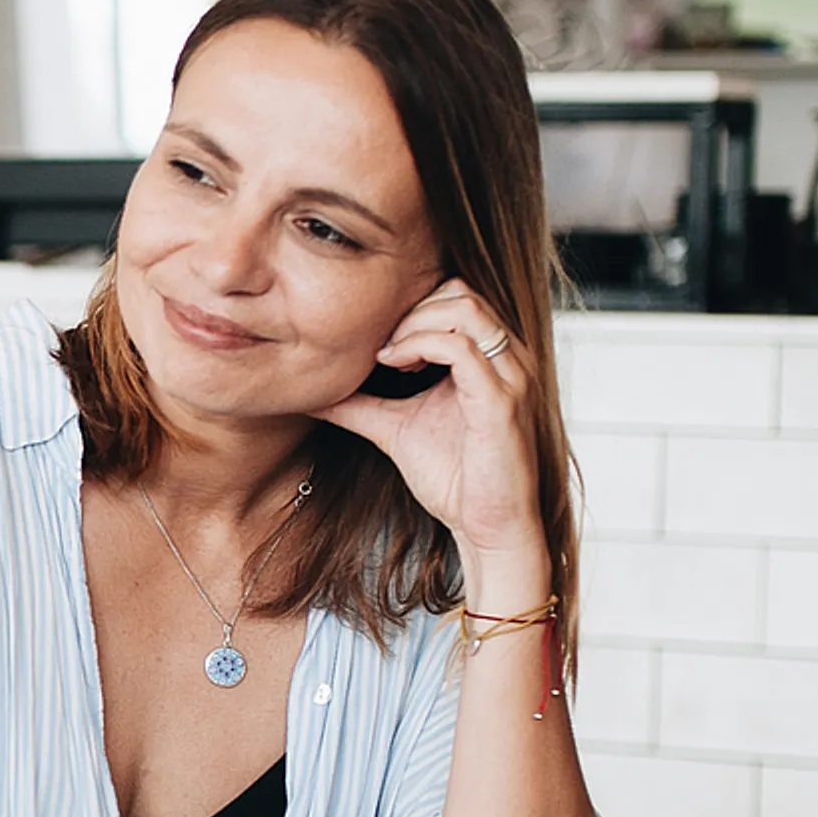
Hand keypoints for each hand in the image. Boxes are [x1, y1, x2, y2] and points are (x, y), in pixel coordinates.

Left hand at [314, 278, 547, 587]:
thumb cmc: (454, 479)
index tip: (376, 342)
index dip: (409, 306)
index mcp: (488, 357)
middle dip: (410, 308)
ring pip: (464, 308)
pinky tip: (394, 367)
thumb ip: (359, 403)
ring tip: (386, 357)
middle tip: (379, 347)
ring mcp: (509, 375)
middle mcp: (507, 357)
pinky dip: (420, 346)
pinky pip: (463, 349)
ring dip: (413, 324)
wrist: (488, 527)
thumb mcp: (393, 427)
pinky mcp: (501, 400)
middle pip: (459, 288)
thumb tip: (308, 391)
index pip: (453, 293)